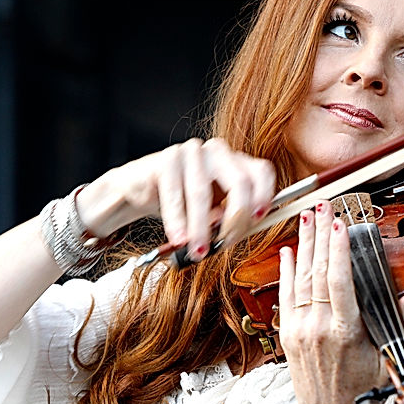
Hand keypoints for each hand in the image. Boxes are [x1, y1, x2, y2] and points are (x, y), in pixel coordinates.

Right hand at [76, 138, 275, 261]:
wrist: (138, 191)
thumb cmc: (182, 203)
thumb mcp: (212, 213)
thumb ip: (230, 219)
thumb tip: (242, 230)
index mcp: (235, 162)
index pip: (261, 171)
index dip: (265, 195)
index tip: (258, 219)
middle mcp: (218, 152)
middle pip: (239, 182)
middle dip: (235, 219)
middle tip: (226, 243)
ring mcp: (192, 152)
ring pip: (203, 193)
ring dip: (201, 227)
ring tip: (198, 252)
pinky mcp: (166, 159)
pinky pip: (175, 194)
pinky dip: (177, 221)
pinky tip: (178, 239)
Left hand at [277, 201, 403, 403]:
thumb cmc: (363, 392)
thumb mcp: (389, 357)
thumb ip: (402, 324)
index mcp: (345, 332)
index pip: (339, 281)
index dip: (339, 250)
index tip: (341, 225)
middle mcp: (318, 328)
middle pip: (318, 271)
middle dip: (321, 235)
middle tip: (324, 207)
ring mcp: (299, 331)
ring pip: (301, 279)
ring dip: (304, 245)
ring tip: (307, 218)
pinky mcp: (288, 336)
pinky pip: (286, 296)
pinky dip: (286, 271)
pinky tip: (288, 251)